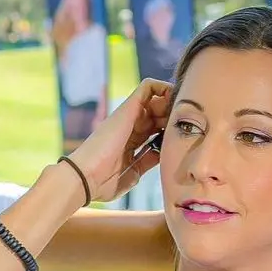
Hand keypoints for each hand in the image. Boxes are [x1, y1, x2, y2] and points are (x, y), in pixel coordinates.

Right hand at [65, 79, 171, 203]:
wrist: (84, 177)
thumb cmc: (101, 184)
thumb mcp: (131, 177)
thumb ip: (146, 165)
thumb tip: (160, 157)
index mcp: (130, 143)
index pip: (156, 131)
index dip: (171, 133)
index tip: (182, 143)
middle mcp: (130, 127)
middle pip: (159, 114)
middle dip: (175, 119)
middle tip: (186, 130)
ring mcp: (128, 116)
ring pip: (157, 98)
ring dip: (172, 104)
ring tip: (180, 118)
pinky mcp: (127, 107)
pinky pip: (148, 87)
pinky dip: (164, 89)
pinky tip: (172, 105)